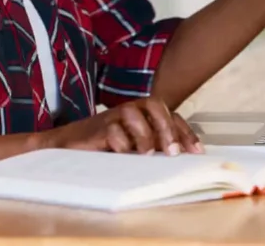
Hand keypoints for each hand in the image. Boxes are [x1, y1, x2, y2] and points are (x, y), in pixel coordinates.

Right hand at [42, 97, 202, 155]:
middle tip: (173, 152)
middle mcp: (130, 110)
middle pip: (154, 105)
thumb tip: (179, 158)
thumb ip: (153, 146)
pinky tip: (123, 156)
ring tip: (147, 154)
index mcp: (143, 114)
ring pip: (134, 113)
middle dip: (167, 128)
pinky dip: (122, 144)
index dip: (185, 132)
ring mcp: (112, 116)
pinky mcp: (97, 128)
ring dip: (145, 135)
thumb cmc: (104, 147)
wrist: (68, 146)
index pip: (170, 114)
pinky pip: (113, 130)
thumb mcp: (134, 148)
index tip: (196, 152)